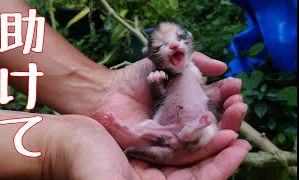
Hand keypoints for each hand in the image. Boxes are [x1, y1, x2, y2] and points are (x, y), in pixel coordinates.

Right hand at [48, 115, 250, 179]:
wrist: (64, 136)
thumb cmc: (82, 160)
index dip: (222, 165)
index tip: (238, 145)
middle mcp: (162, 169)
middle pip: (203, 156)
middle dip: (224, 135)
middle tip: (240, 112)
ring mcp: (159, 147)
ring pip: (197, 134)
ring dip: (216, 117)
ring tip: (233, 98)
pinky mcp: (154, 128)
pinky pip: (182, 118)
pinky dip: (198, 105)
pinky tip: (211, 91)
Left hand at [92, 51, 247, 164]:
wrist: (107, 93)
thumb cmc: (134, 78)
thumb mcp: (168, 64)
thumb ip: (194, 63)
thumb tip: (222, 67)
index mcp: (185, 103)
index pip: (212, 102)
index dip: (225, 94)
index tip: (235, 85)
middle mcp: (183, 121)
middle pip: (213, 122)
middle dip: (230, 113)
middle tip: (239, 103)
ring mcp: (175, 137)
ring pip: (206, 138)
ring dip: (225, 128)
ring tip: (237, 113)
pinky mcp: (165, 151)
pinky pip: (190, 153)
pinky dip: (210, 146)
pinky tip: (226, 136)